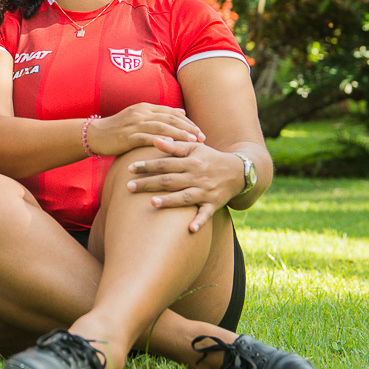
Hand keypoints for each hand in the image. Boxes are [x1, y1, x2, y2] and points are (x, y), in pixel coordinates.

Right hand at [85, 103, 204, 157]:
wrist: (95, 134)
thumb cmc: (118, 128)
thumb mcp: (139, 117)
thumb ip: (159, 115)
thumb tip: (181, 113)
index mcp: (145, 108)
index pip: (172, 113)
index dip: (188, 122)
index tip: (200, 131)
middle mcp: (141, 113)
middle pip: (170, 119)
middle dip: (188, 128)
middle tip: (202, 138)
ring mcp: (134, 124)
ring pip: (162, 127)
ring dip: (180, 134)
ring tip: (193, 142)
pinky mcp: (128, 136)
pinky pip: (148, 138)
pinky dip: (162, 141)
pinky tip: (173, 147)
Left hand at [125, 137, 245, 232]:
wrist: (239, 171)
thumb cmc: (210, 158)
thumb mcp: (194, 148)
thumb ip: (174, 145)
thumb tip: (154, 139)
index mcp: (190, 162)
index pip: (165, 164)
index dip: (147, 166)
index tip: (129, 168)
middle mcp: (197, 177)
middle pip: (169, 181)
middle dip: (149, 184)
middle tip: (129, 187)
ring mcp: (205, 192)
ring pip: (185, 197)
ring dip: (169, 201)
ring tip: (152, 203)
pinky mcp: (214, 204)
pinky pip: (206, 214)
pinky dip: (200, 221)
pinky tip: (190, 229)